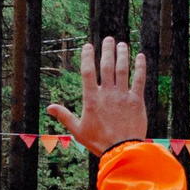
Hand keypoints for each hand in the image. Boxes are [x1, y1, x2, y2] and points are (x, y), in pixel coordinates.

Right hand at [45, 37, 148, 155]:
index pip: (88, 72)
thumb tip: (49, 107)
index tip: (88, 46)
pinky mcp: (136, 100)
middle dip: (107, 50)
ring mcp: (123, 96)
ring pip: (123, 69)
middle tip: (109, 40)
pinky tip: (140, 57)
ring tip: (122, 45)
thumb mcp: (77, 130)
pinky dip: (140, 67)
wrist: (121, 150)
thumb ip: (64, 116)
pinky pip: (139, 79)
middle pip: (107, 66)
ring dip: (122, 54)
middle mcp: (107, 94)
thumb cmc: (97, 142)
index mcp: (91, 99)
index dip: (87, 57)